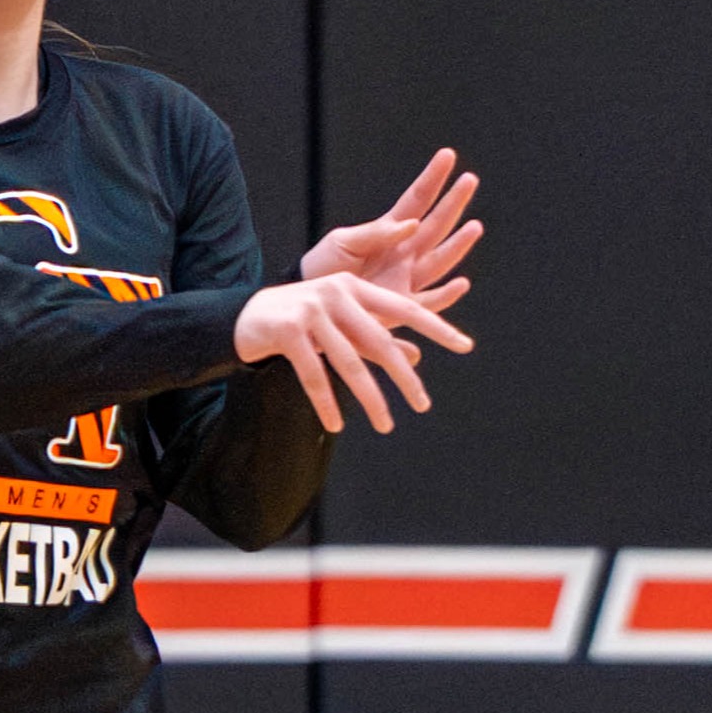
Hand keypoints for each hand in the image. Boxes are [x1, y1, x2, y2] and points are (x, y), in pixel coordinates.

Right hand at [235, 271, 473, 433]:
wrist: (246, 317)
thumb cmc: (301, 321)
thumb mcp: (341, 324)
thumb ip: (376, 337)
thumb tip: (417, 359)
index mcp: (354, 287)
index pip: (404, 308)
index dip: (436, 327)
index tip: (465, 345)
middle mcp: (336, 294)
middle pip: (380, 341)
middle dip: (404, 376)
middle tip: (423, 403)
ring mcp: (311, 311)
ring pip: (349, 363)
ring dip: (370, 398)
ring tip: (386, 424)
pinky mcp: (288, 331)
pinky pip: (313, 375)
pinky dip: (326, 403)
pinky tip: (336, 425)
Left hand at [303, 147, 484, 296]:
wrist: (310, 305)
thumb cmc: (322, 268)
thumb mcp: (341, 242)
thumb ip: (374, 233)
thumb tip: (411, 223)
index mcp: (389, 232)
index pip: (416, 200)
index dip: (432, 179)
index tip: (447, 155)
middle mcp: (404, 253)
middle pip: (436, 225)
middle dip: (453, 203)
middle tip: (470, 179)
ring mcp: (406, 279)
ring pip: (440, 260)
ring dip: (458, 244)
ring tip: (475, 226)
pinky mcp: (401, 307)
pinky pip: (429, 302)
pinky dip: (446, 295)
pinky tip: (461, 283)